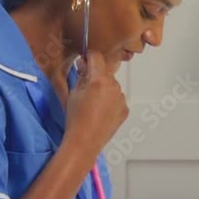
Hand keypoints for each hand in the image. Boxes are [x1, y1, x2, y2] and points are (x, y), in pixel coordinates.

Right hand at [62, 51, 128, 165]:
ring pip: (112, 86)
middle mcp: (114, 87)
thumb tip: (84, 64)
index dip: (89, 56)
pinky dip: (110, 101)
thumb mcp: (73, 93)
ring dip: (104, 88)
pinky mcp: (124, 109)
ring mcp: (121, 98)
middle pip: (105, 72)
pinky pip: (117, 99)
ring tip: (92, 104)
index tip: (84, 60)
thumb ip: (81, 75)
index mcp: (99, 80)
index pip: (97, 57)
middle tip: (85, 87)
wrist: (85, 141)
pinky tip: (100, 112)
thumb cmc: (76, 119)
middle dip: (96, 75)